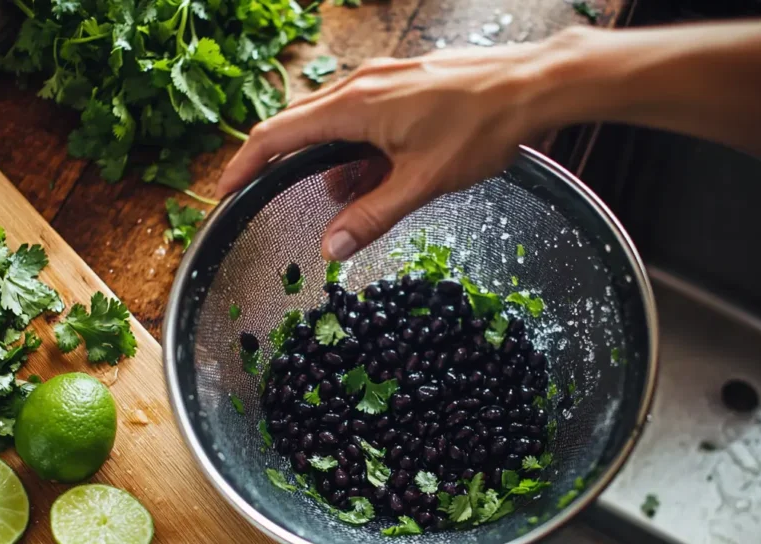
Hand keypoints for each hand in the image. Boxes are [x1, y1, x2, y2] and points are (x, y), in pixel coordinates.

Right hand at [217, 33, 595, 260]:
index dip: (244, 164)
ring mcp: (383, 79)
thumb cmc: (482, 126)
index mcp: (355, 105)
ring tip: (356, 198)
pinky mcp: (403, 82)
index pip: (277, 135)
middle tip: (281, 200)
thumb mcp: (422, 182)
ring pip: (335, 123)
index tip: (225, 191)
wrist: (534, 84)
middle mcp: (361, 84)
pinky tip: (383, 173)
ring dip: (335, 162)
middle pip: (300, 126)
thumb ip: (372, 216)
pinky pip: (364, 116)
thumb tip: (330, 248)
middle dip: (289, 167)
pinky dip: (361, 148)